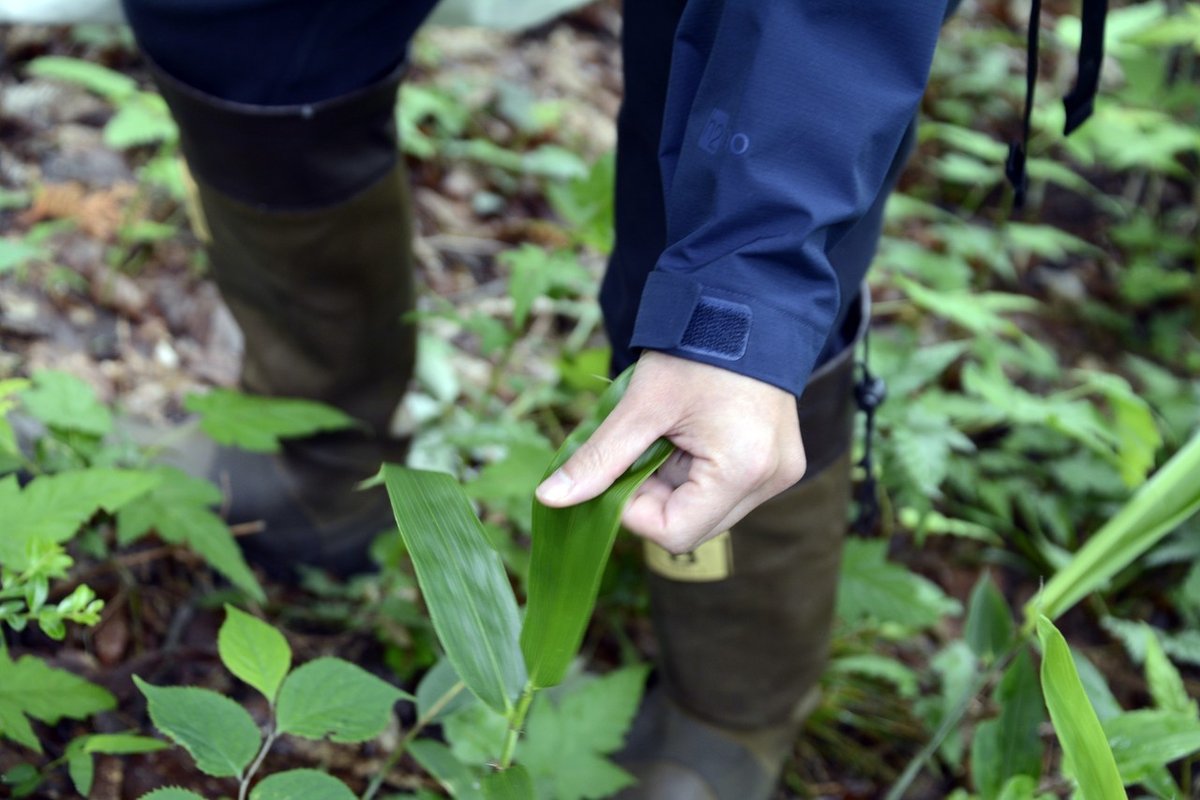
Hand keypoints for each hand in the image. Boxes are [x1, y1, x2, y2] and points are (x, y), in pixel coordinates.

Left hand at [535, 350, 806, 552]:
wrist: (745, 307)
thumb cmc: (694, 350)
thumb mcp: (641, 406)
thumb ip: (598, 458)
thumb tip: (549, 498)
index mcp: (742, 469)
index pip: (675, 533)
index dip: (635, 511)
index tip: (621, 468)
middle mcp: (770, 480)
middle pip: (693, 527)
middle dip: (655, 497)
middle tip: (644, 448)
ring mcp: (779, 473)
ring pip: (708, 512)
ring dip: (676, 486)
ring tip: (671, 437)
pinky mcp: (779, 464)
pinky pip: (727, 492)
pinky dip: (698, 474)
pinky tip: (693, 436)